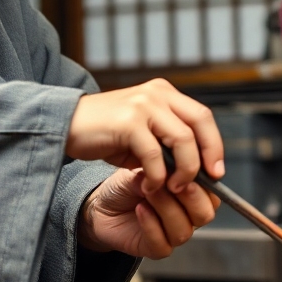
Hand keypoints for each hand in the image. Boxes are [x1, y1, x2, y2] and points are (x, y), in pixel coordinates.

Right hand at [66, 78, 224, 194]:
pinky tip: (149, 186)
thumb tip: (198, 169)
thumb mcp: (142, 134)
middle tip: (207, 181)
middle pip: (200, 122)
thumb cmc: (104, 135)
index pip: (202, 115)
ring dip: (184, 169)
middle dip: (208, 154)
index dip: (215, 144)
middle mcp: (157, 93)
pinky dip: (157, 175)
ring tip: (174, 188)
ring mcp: (142, 104)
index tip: (217, 171)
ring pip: (182, 139)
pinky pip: (154, 153)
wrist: (64, 126)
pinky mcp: (128, 122)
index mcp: (163, 93)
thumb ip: (167, 144)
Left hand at [78, 168, 219, 258]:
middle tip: (169, 182)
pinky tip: (140, 209)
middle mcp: (187, 217)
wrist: (101, 204)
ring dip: (166, 208)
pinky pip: (162, 243)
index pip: (212, 193)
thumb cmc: (127, 185)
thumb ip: (164, 168)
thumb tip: (177, 165)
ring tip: (148, 192)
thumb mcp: (146, 168)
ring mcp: (173, 235)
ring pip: (184, 230)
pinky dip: (151, 225)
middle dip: (189, 197)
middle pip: (205, 214)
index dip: (202, 182)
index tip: (184, 168)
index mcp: (192, 196)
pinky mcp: (156, 249)